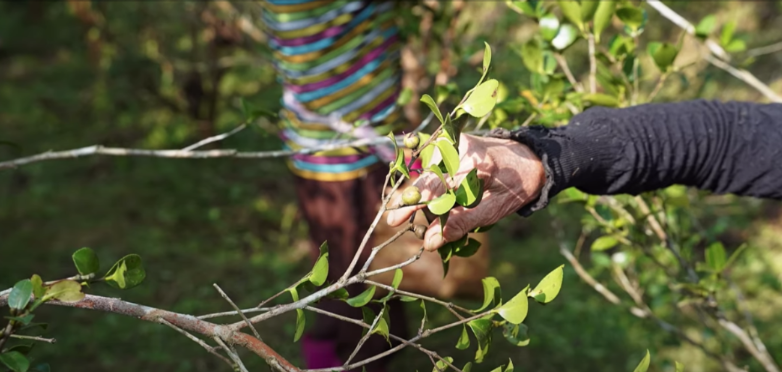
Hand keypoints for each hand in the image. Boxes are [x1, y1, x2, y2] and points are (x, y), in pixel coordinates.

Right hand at [387, 133, 545, 250]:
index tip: (396, 221)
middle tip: (395, 220)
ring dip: (423, 195)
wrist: (531, 158)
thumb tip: (430, 241)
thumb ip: (461, 223)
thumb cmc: (516, 186)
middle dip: (412, 201)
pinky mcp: (450, 143)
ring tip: (419, 213)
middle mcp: (460, 146)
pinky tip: (429, 198)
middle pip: (426, 177)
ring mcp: (453, 142)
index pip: (436, 186)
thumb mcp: (494, 209)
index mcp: (475, 162)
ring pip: (427, 172)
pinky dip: (430, 185)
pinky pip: (432, 167)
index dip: (415, 206)